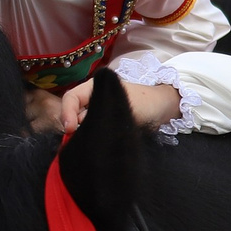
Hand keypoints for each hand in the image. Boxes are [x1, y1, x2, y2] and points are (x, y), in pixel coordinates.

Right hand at [58, 78, 186, 132]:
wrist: (163, 110)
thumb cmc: (146, 103)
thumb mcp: (121, 107)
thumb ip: (100, 115)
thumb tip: (77, 127)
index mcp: (94, 86)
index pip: (71, 98)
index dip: (66, 113)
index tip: (70, 129)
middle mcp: (92, 98)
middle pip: (72, 112)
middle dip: (72, 126)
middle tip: (75, 141)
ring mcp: (97, 110)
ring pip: (80, 123)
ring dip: (81, 133)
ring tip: (85, 143)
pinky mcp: (103, 122)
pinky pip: (90, 129)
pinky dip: (89, 136)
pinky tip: (92, 143)